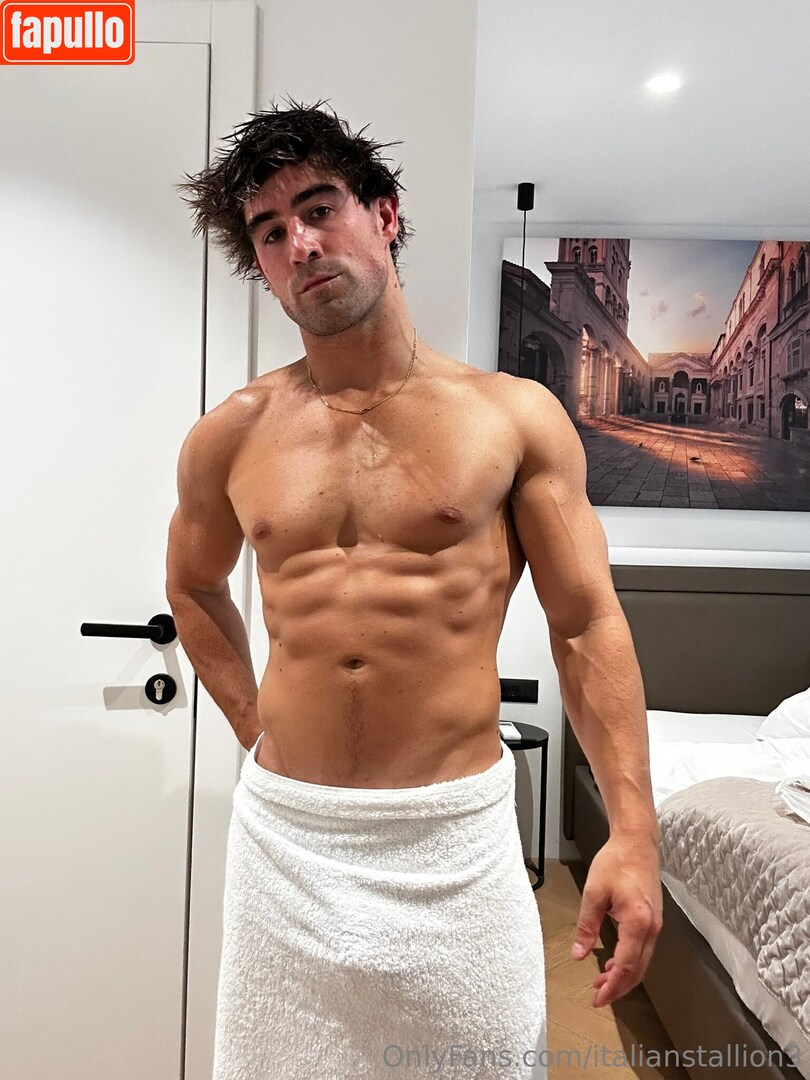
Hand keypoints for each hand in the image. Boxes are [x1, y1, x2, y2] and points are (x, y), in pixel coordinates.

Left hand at [570, 833, 662, 1007]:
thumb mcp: (594, 892)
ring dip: (624, 976)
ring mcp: (655, 925)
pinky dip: (630, 962)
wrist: (637, 843)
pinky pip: (643, 949)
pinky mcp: (653, 920)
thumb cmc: (616, 862)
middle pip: (637, 970)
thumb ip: (586, 925)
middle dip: (618, 987)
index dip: (612, 986)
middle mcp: (651, 928)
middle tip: (599, 996)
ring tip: (602, 982)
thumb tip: (579, 953)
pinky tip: (614, 962)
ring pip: (642, 962)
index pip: (625, 966)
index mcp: (637, 922)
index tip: (598, 997)